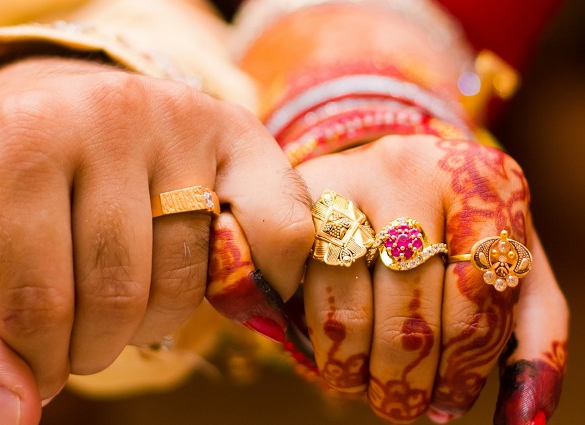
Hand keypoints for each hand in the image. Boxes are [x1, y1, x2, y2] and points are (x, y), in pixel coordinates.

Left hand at [0, 56, 313, 424]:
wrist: (50, 102)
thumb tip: (14, 418)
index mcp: (19, 142)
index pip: (36, 302)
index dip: (35, 360)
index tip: (34, 357)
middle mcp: (108, 114)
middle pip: (117, 294)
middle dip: (93, 346)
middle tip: (78, 332)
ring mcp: (183, 120)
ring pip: (188, 278)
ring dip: (155, 322)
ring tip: (125, 301)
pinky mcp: (239, 132)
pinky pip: (280, 231)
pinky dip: (264, 280)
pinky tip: (217, 287)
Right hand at [295, 135, 566, 423]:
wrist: (392, 175)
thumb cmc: (460, 236)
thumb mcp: (506, 274)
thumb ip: (526, 342)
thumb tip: (523, 423)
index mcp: (487, 184)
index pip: (477, 294)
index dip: (461, 365)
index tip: (447, 401)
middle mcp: (416, 169)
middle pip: (408, 299)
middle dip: (404, 374)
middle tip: (401, 406)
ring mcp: (350, 176)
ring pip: (345, 295)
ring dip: (350, 359)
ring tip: (359, 385)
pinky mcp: (297, 193)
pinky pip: (295, 281)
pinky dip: (305, 326)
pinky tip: (324, 346)